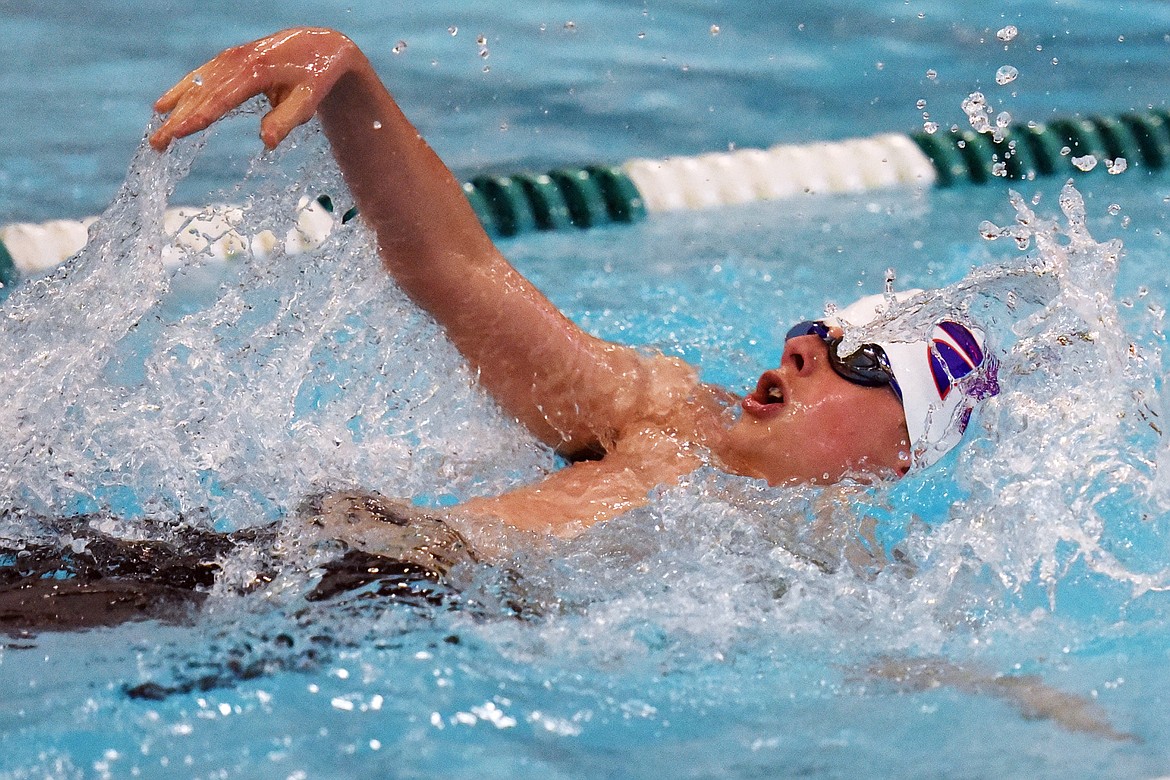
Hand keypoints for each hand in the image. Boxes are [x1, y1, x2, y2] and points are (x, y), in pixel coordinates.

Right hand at [149, 27, 363, 151]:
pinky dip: (182, 90)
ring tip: (155, 128)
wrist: (320, 47)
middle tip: (156, 144)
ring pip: (196, 83)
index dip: (197, 117)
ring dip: (174, 105)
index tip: (176, 133)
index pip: (220, 99)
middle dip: (177, 119)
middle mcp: (237, 61)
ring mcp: (230, 58)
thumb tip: (266, 143)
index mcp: (255, 71)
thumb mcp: (308, 101)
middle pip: (202, 93)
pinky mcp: (229, 60)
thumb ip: (286, 120)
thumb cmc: (315, 78)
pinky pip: (201, 76)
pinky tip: (165, 105)